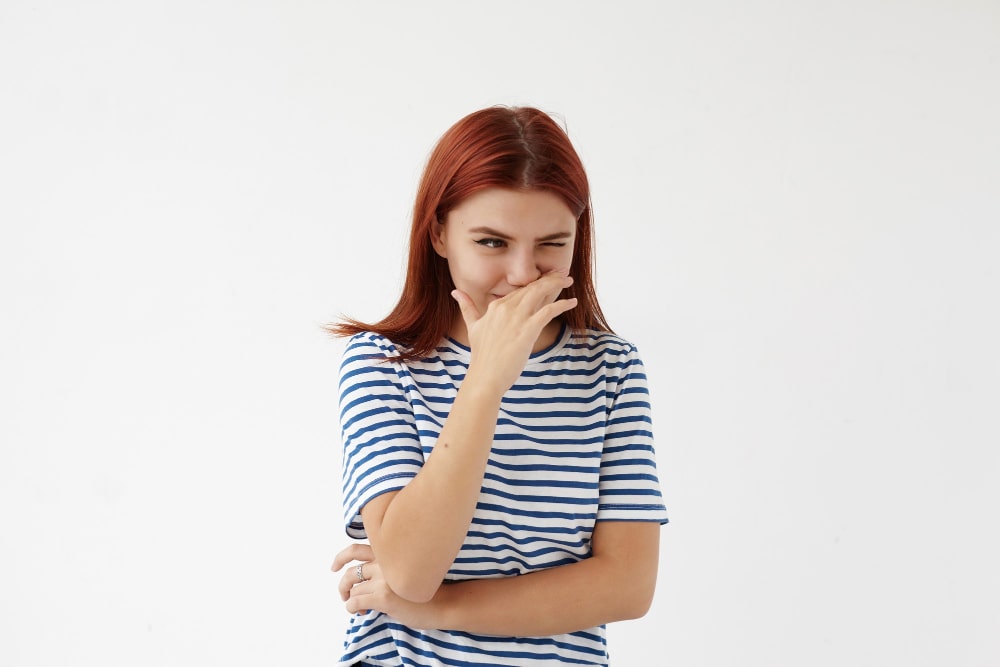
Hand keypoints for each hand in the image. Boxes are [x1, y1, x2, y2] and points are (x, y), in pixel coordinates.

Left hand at [331, 542, 440, 629]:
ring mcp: (383, 579)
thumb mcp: (406, 569)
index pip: (356, 549)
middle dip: (342, 585)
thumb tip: (366, 579)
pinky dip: (352, 608)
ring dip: (351, 600)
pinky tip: (361, 612)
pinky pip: (354, 602)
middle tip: (344, 594)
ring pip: (352, 589)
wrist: (444, 603)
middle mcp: (384, 562)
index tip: (334, 567)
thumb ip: (387, 567)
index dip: (341, 558)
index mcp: (389, 553)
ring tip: (361, 607)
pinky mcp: (383, 597)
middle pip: (350, 571)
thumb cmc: (428, 588)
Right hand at [452, 271, 576, 393]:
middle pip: (531, 287)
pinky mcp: (527, 330)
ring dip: (556, 284)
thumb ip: (467, 307)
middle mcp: (506, 308)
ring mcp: (516, 318)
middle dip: (549, 277)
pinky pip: (548, 311)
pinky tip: (572, 302)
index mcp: (495, 307)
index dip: (535, 282)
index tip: (547, 276)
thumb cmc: (481, 356)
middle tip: (563, 271)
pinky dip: (562, 304)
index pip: (519, 290)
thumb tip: (455, 291)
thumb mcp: (472, 327)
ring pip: (540, 293)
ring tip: (568, 279)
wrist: (484, 377)